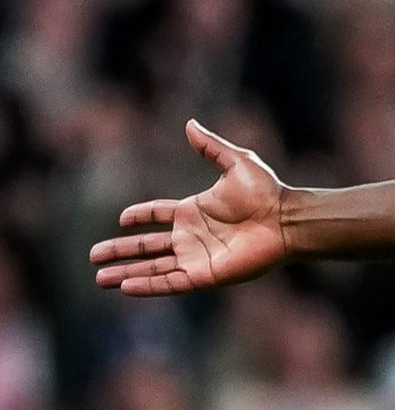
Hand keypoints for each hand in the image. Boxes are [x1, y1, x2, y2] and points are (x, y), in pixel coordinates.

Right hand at [91, 120, 289, 296]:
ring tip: (100, 279)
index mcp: (195, 210)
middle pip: (147, 245)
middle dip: (121, 251)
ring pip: (153, 267)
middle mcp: (192, 236)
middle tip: (93, 256)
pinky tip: (125, 286)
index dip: (140, 216)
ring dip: (126, 273)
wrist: (285, 220)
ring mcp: (197, 256)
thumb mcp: (236, 163)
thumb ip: (211, 147)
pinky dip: (148, 285)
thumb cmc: (266, 192)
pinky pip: (170, 281)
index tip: (122, 218)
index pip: (158, 216)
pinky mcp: (204, 274)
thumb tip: (189, 123)